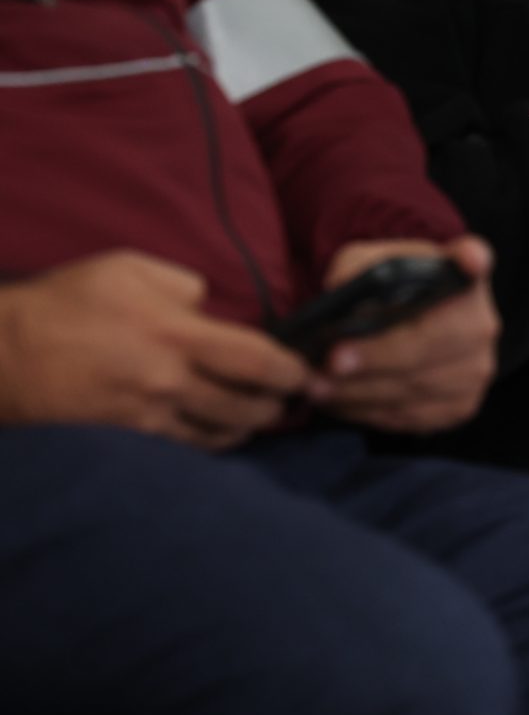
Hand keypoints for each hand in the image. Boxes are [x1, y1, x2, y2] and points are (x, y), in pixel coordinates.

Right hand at [0, 250, 306, 448]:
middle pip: (246, 404)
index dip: (292, 371)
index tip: (311, 373)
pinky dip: (212, 442)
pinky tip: (223, 432)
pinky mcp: (129, 436)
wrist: (4, 354)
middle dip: (280, 405)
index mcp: (177, 334)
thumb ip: (184, 285)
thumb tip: (210, 308)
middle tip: (298, 398)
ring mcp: (149, 414)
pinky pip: (185, 446)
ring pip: (220, 432)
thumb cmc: (66, 302)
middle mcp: (170, 380)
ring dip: (250, 426)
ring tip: (265, 415)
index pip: (256, 360)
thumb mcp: (129, 268)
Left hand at [305, 237, 498, 435]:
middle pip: (433, 342)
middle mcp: (480, 322)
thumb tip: (338, 289)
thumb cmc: (387, 297)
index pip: (477, 261)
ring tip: (319, 387)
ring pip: (416, 387)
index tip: (470, 261)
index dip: (474, 261)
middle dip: (379, 355)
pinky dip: (370, 412)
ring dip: (362, 391)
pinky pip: (412, 416)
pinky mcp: (462, 406)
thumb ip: (354, 268)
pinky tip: (340, 402)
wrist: (409, 335)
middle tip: (332, 361)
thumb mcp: (368, 267)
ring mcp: (477, 368)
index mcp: (460, 277)